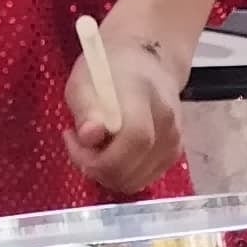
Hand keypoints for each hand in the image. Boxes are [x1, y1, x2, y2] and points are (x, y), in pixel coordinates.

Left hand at [65, 23, 182, 197]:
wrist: (147, 65)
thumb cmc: (110, 70)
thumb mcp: (84, 80)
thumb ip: (86, 109)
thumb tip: (90, 136)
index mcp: (144, 97)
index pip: (135, 139)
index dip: (100, 154)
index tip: (71, 139)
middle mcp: (167, 124)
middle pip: (132, 169)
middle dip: (96, 167)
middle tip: (77, 145)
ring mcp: (174, 143)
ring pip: (134, 181)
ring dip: (106, 173)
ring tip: (93, 148)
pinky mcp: (173, 156)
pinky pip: (141, 180)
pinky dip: (120, 174)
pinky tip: (110, 153)